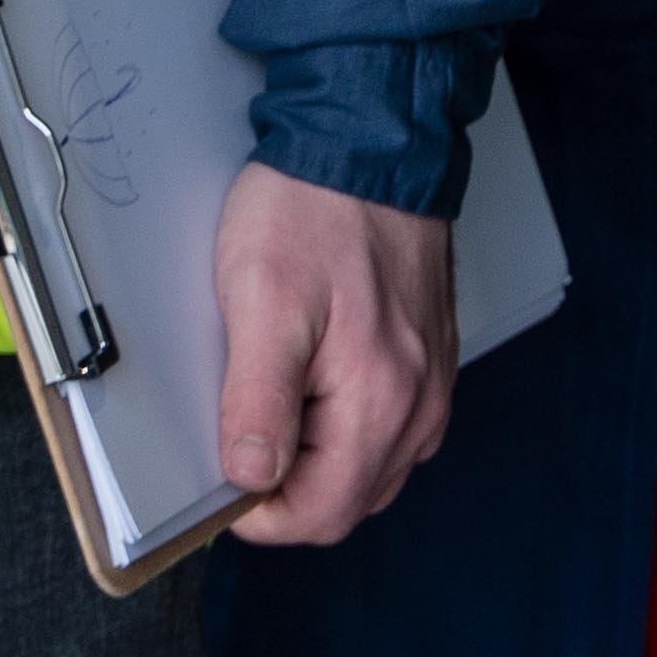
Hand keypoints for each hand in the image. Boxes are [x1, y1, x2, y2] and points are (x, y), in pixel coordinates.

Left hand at [207, 165, 457, 547]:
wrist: (371, 139)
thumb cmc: (312, 211)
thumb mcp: (259, 302)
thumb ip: (257, 401)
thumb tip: (250, 479)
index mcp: (380, 400)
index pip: (321, 516)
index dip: (260, 517)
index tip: (223, 480)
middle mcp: (421, 402)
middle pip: (350, 501)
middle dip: (290, 489)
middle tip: (245, 433)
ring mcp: (433, 380)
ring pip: (373, 470)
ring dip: (320, 461)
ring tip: (280, 399)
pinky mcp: (432, 355)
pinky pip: (394, 428)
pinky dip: (350, 429)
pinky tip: (318, 383)